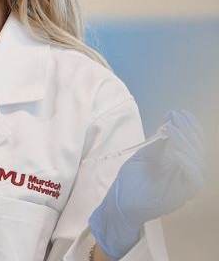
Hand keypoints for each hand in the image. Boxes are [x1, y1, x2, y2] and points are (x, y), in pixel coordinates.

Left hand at [89, 110, 205, 258]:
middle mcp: (186, 173)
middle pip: (196, 150)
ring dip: (186, 143)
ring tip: (173, 130)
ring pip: (196, 161)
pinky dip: (186, 163)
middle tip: (178, 118)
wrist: (119, 202)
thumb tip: (170, 116)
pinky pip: (192, 177)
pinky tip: (174, 152)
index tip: (181, 113)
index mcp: (179, 163)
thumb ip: (159, 139)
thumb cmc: (132, 180)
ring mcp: (185, 184)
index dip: (189, 127)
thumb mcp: (145, 154)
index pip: (191, 143)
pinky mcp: (182, 194)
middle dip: (188, 131)